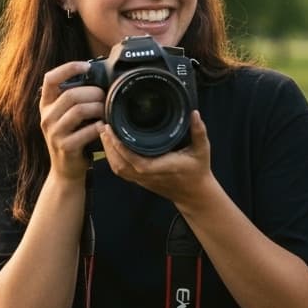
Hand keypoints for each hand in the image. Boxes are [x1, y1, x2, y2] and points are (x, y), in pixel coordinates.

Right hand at [38, 60, 105, 180]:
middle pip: (71, 94)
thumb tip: (98, 77)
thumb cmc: (72, 136)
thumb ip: (75, 98)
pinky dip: (99, 126)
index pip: (50, 78)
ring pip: (79, 110)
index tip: (86, 66)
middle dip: (93, 92)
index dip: (68, 68)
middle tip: (106, 96)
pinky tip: (104, 126)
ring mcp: (54, 132)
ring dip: (98, 107)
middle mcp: (47, 117)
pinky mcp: (65, 146)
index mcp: (46, 104)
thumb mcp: (67, 115)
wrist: (66, 169)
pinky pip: (86, 131)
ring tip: (107, 110)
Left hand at [99, 110, 217, 204]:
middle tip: (104, 126)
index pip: (136, 161)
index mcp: (162, 167)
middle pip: (120, 164)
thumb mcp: (202, 149)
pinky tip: (110, 145)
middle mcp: (148, 175)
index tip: (113, 130)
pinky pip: (120, 171)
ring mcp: (142, 179)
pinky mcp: (139, 180)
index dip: (121, 147)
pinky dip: (112, 158)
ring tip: (104, 133)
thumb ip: (199, 131)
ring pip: (117, 169)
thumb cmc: (198, 170)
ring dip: (108, 152)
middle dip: (109, 146)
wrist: (194, 193)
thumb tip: (194, 113)